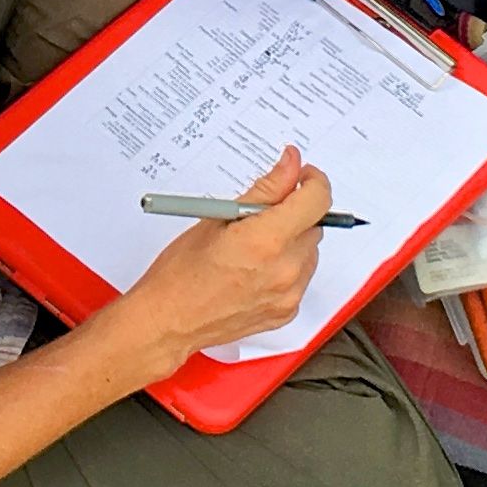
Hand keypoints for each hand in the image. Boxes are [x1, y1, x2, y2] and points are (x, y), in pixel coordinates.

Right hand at [99, 148, 329, 382]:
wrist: (169, 321)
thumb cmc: (182, 271)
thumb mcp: (218, 217)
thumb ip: (264, 189)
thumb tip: (290, 165)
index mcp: (267, 241)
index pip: (317, 200)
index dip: (313, 181)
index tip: (302, 176)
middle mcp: (285, 270)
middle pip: (314, 226)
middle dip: (294, 213)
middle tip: (260, 216)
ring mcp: (288, 296)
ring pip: (309, 253)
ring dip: (292, 241)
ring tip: (253, 247)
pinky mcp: (286, 313)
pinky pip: (300, 279)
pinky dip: (286, 268)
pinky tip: (255, 269)